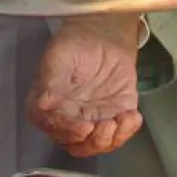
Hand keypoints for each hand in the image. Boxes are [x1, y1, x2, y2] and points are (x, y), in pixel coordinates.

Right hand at [28, 17, 142, 156]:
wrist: (103, 33)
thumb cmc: (75, 42)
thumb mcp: (59, 56)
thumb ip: (51, 80)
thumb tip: (44, 102)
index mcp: (48, 106)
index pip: (53, 127)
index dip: (68, 131)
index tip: (82, 127)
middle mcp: (68, 118)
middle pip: (76, 143)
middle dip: (92, 141)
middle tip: (104, 126)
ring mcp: (92, 119)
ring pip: (98, 143)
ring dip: (111, 139)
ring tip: (122, 120)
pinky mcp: (114, 116)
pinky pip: (120, 132)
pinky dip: (128, 130)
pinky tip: (132, 116)